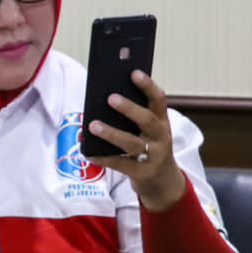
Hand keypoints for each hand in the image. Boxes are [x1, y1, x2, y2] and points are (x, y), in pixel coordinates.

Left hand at [86, 70, 187, 212]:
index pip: (159, 100)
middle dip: (129, 109)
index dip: (148, 86)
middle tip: (110, 98)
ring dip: (112, 133)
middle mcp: (160, 137)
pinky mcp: (141, 173)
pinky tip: (88, 153)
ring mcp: (152, 156)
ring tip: (93, 125)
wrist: (163, 180)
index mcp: (162, 121)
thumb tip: (104, 97)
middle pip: (147, 120)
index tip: (134, 72)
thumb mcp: (148, 129)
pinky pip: (120, 165)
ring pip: (132, 144)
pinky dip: (103, 158)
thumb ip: (134, 115)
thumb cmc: (149, 145)